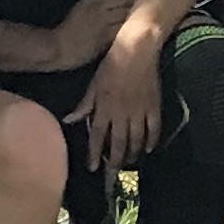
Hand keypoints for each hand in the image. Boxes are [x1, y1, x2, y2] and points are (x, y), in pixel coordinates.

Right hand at [46, 0, 134, 70]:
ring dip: (128, 20)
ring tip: (127, 27)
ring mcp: (103, 20)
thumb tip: (114, 5)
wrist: (58, 47)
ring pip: (126, 13)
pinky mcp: (106, 35)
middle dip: (127, 6)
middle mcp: (98, 5)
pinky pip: (122, 29)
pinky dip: (125, 31)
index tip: (121, 3)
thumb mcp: (81, 9)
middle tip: (125, 16)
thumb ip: (97, 4)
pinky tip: (124, 37)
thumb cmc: (67, 30)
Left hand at [70, 35, 163, 168]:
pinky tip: (149, 149)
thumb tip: (69, 120)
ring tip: (128, 162)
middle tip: (113, 175)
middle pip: (118, 143)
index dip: (94, 153)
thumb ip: (84, 105)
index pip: (97, 136)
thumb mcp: (93, 83)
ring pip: (136, 139)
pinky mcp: (154, 106)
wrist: (138, 49)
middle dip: (114, 161)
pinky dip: (152, 140)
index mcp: (104, 107)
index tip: (93, 168)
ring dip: (132, 153)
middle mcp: (121, 113)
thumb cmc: (112, 63)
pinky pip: (154, 128)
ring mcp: (139, 111)